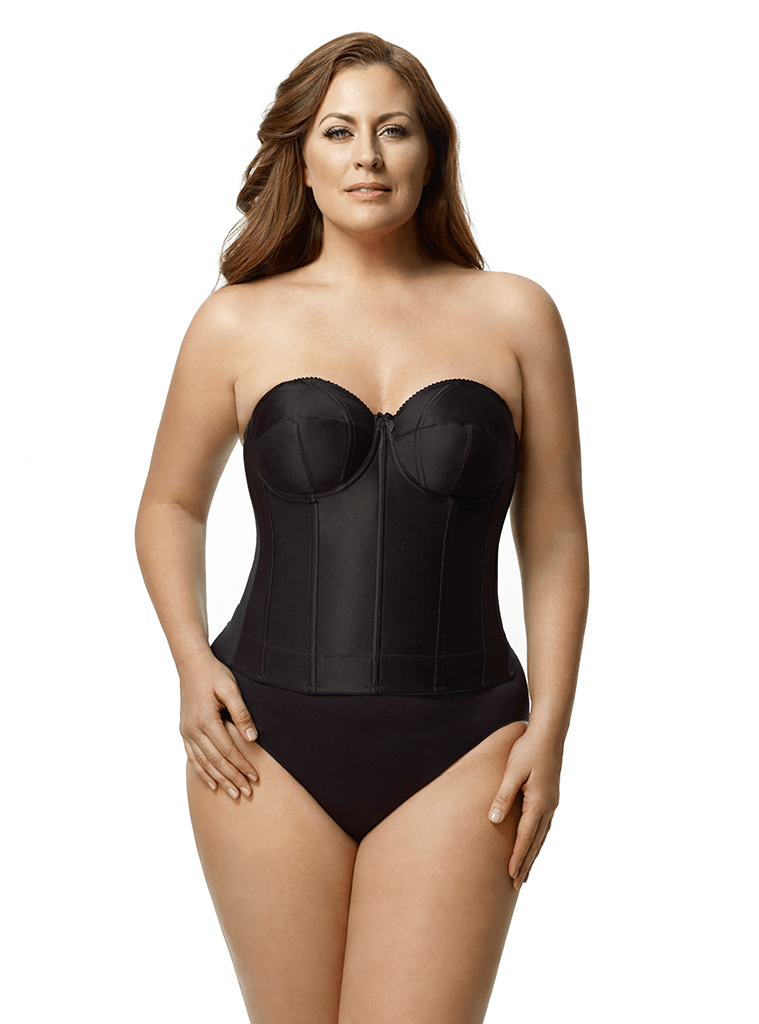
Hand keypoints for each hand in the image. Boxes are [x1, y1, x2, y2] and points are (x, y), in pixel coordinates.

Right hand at [179, 652, 259, 798]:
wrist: (191, 665)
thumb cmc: (214, 674)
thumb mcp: (231, 688)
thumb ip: (241, 713)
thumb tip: (252, 739)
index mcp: (205, 719)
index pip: (227, 750)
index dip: (242, 764)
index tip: (255, 777)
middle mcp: (193, 729)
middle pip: (215, 761)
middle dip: (232, 778)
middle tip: (247, 793)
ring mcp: (186, 731)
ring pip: (203, 762)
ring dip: (219, 779)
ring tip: (233, 793)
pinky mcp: (184, 731)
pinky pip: (192, 757)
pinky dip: (202, 772)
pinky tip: (212, 783)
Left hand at [487, 728, 561, 889]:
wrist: (549, 733)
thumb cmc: (527, 750)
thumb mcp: (512, 772)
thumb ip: (503, 796)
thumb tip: (493, 820)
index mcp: (539, 803)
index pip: (525, 837)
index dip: (517, 858)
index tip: (511, 876)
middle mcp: (548, 807)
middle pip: (536, 842)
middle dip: (526, 864)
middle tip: (517, 885)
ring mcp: (552, 802)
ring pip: (542, 836)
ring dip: (533, 854)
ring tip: (525, 872)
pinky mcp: (551, 796)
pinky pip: (545, 826)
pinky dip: (538, 840)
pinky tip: (534, 844)